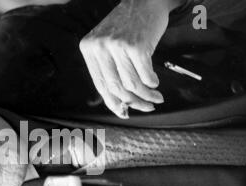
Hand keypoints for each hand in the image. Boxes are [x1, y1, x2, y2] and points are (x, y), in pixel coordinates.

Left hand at [80, 0, 181, 117]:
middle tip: (147, 108)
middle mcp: (99, 47)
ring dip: (147, 96)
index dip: (113, 103)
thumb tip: (120, 106)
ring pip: (131, 84)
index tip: (124, 113)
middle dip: (134, 103)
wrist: (145, 0)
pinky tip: (156, 84)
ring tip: (156, 99)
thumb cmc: (128, 26)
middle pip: (116, 87)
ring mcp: (117, 46)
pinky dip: (152, 84)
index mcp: (88, 48)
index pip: (100, 85)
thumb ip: (109, 70)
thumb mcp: (108, 44)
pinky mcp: (136, 46)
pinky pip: (145, 75)